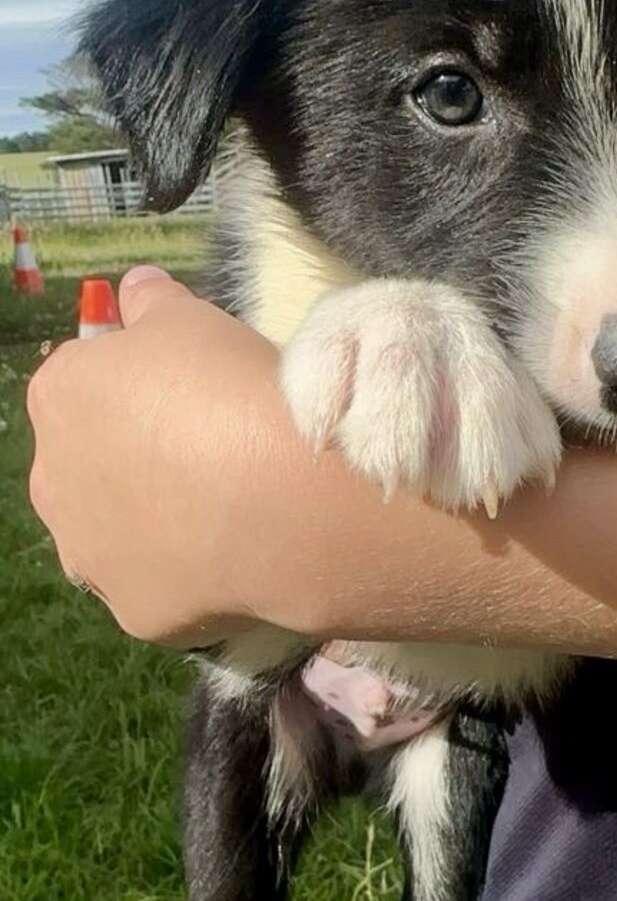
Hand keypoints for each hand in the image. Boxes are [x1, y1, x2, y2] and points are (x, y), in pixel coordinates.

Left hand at [26, 266, 299, 647]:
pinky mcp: (133, 611)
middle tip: (209, 456)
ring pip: (113, 536)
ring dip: (150, 527)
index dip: (139, 390)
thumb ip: (153, 303)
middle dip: (133, 463)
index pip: (85, 385)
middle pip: (89, 466)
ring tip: (222, 515)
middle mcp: (51, 480)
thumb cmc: (232, 389)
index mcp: (59, 396)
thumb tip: (135, 288)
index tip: (192, 397)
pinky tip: (234, 560)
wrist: (282, 495)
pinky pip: (158, 589)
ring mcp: (88, 554)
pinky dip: (188, 579)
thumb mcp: (195, 319)